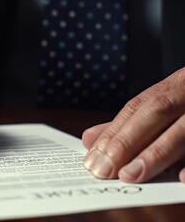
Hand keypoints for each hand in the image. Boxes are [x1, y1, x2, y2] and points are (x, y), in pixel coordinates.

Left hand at [82, 67, 184, 182]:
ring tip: (132, 175)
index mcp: (179, 84)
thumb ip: (132, 123)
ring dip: (158, 152)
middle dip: (129, 140)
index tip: (93, 156)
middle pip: (158, 110)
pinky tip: (183, 179)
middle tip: (105, 169)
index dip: (115, 130)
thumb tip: (90, 139)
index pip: (140, 106)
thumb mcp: (170, 104)